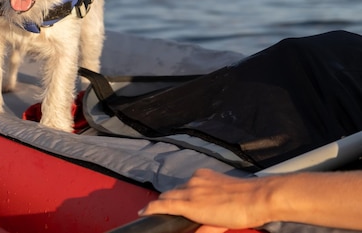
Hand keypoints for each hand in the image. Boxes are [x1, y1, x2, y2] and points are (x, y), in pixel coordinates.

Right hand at [139, 168, 271, 230]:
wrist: (256, 197)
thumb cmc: (238, 215)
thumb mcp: (218, 227)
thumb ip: (202, 230)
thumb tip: (193, 232)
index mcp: (190, 204)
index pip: (162, 204)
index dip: (150, 208)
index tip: (143, 212)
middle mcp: (190, 188)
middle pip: (167, 194)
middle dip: (163, 203)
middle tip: (161, 210)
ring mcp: (197, 179)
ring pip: (178, 187)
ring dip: (177, 195)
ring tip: (184, 204)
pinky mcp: (205, 173)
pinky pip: (190, 180)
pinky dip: (189, 187)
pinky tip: (198, 193)